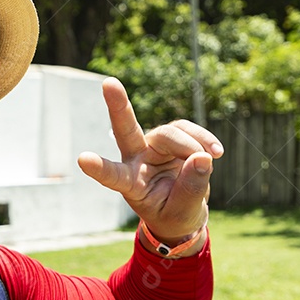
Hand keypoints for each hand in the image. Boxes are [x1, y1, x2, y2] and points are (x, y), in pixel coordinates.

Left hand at [77, 77, 223, 243]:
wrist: (184, 212)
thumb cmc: (174, 216)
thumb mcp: (183, 213)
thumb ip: (191, 189)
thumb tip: (203, 158)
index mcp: (131, 183)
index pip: (113, 175)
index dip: (99, 168)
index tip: (83, 160)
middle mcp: (136, 159)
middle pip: (126, 130)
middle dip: (118, 106)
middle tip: (108, 83)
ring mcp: (152, 146)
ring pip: (169, 133)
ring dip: (192, 146)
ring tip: (210, 161)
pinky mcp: (171, 138)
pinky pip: (186, 128)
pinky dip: (203, 138)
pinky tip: (216, 152)